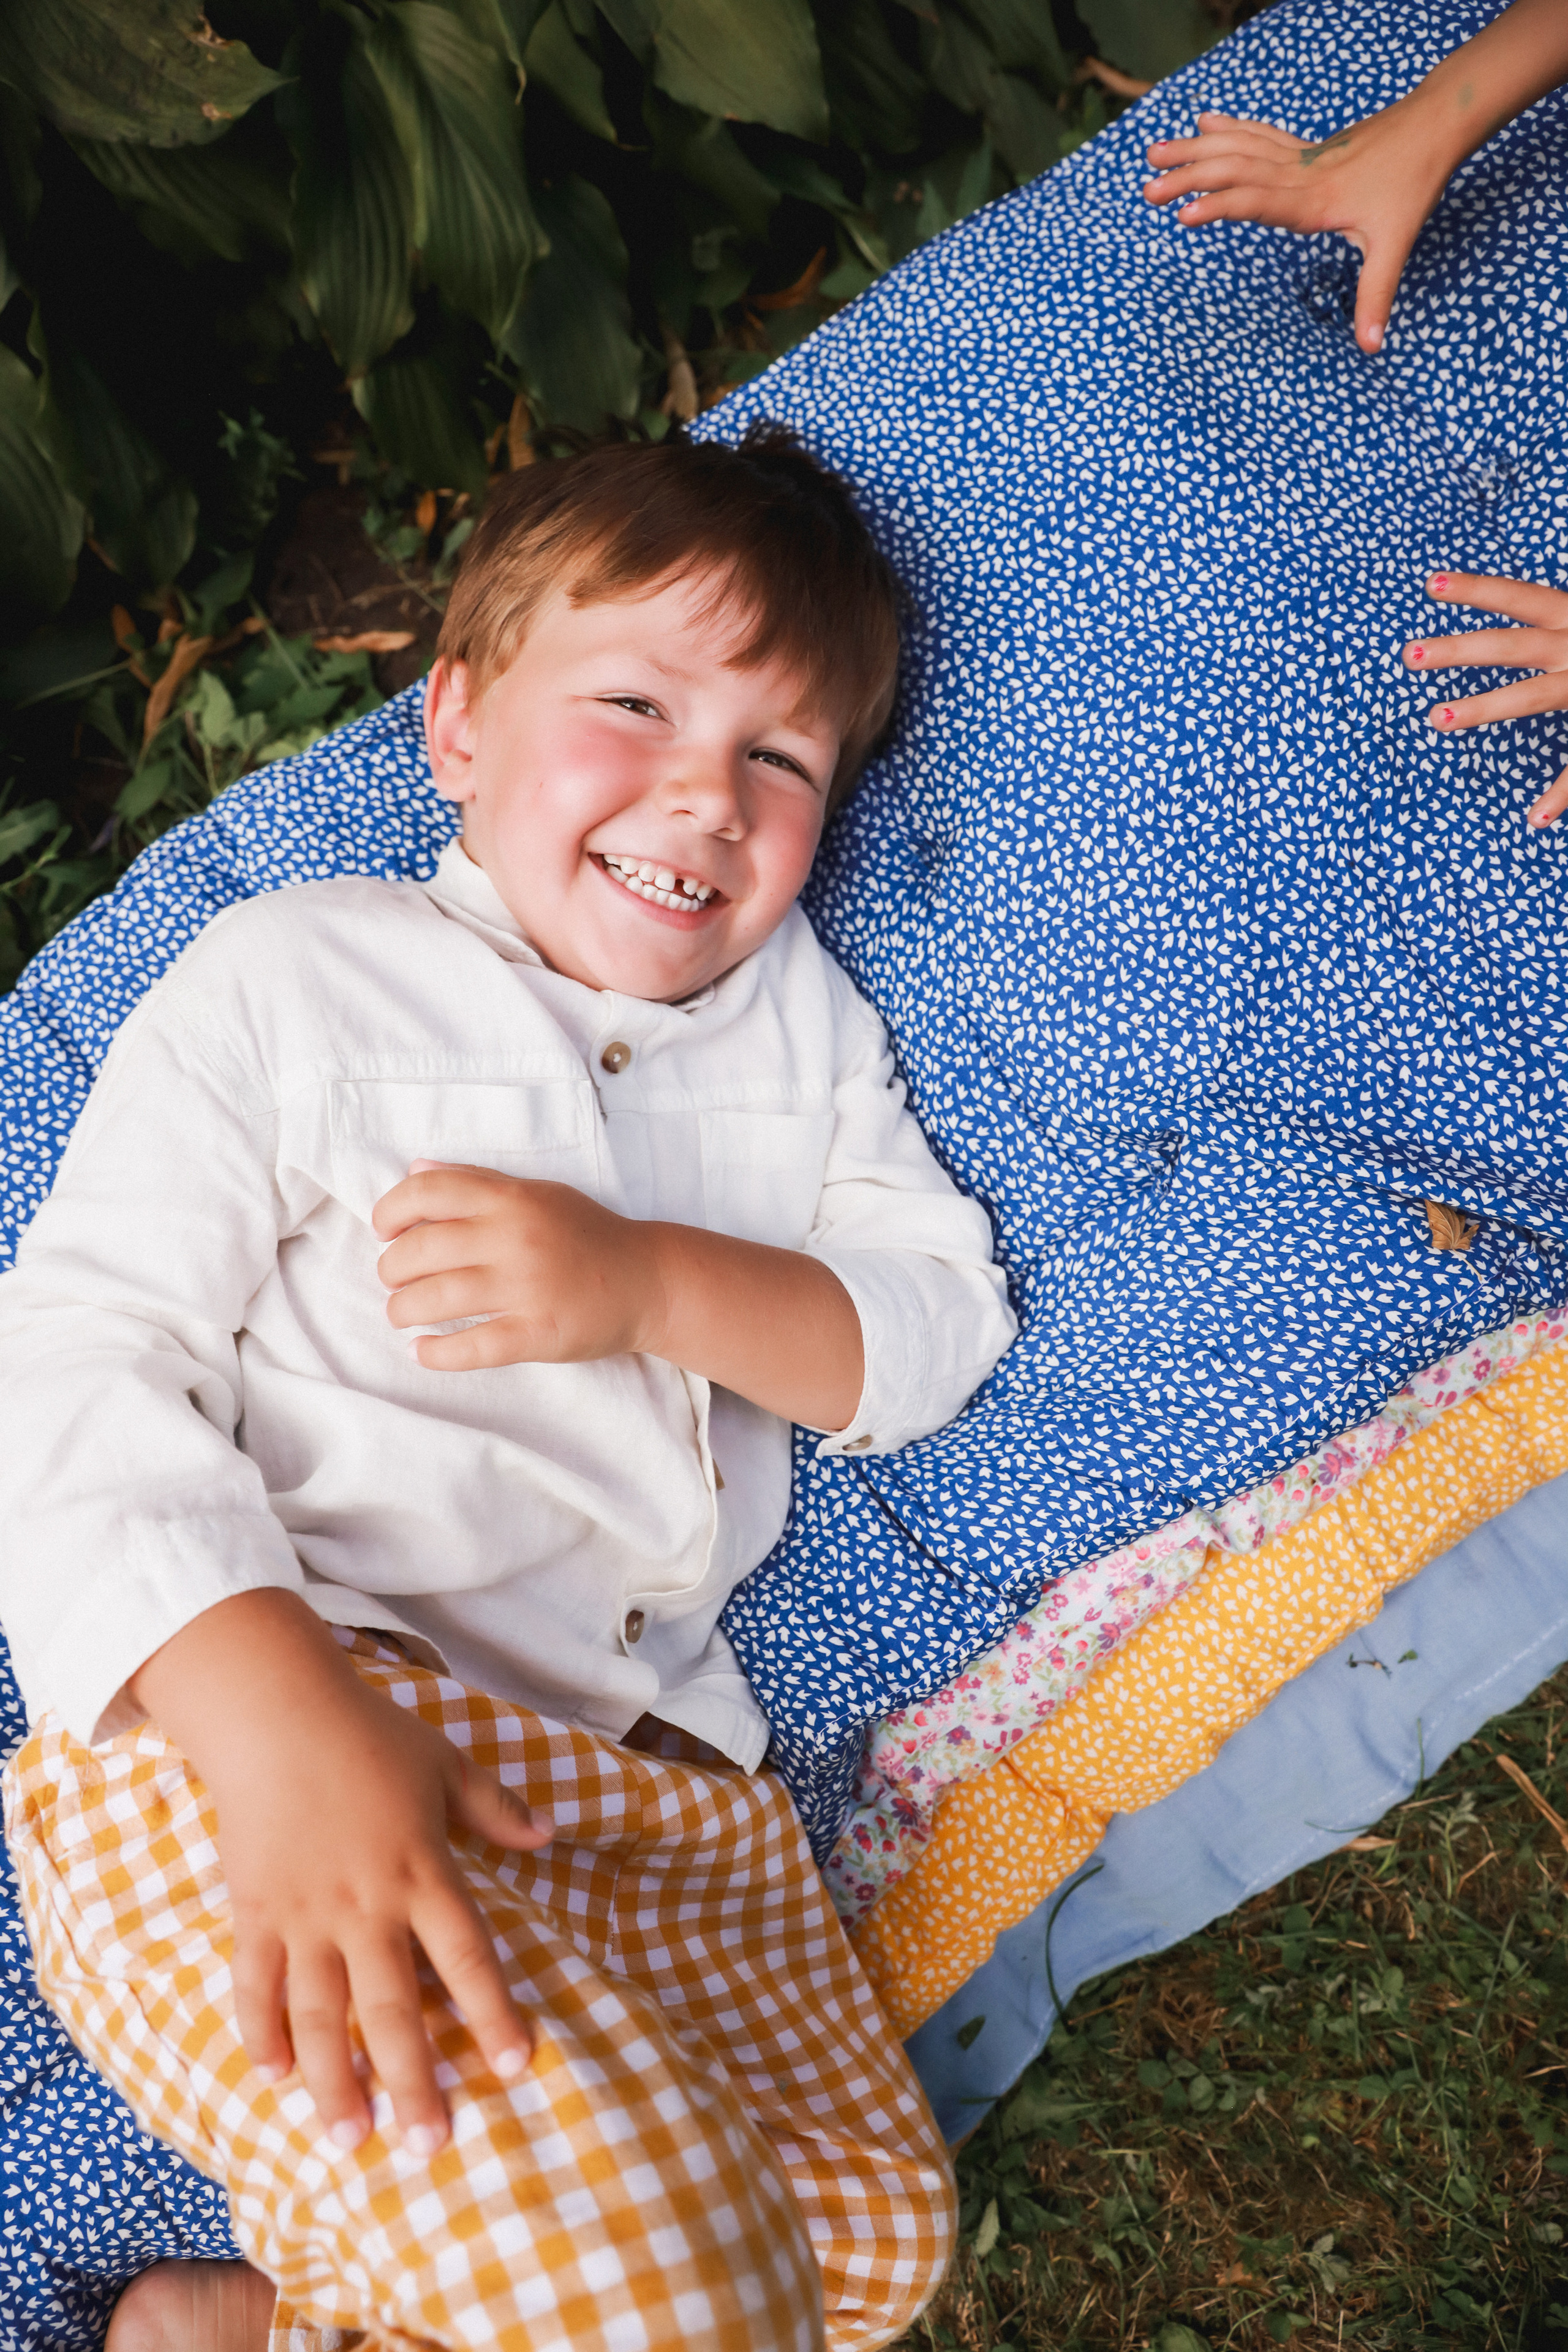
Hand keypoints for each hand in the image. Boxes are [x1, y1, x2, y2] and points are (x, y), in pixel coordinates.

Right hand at [130, 1590, 553, 2154]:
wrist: (278, 1715)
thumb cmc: (370, 1736)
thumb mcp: (446, 1764)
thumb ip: (497, 1808)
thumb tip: (550, 1835)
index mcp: (423, 1872)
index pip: (468, 1956)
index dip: (494, 2013)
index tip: (517, 2065)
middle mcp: (367, 1907)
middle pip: (393, 2009)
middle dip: (412, 2082)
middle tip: (429, 2148)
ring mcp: (306, 1915)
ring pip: (322, 2015)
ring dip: (335, 2081)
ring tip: (351, 2139)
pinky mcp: (256, 1912)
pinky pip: (256, 1985)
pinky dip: (262, 2032)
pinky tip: (274, 2077)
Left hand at [374, 1163, 662, 1370]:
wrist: (647, 1279)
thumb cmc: (586, 1234)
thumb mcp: (537, 1194)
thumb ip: (477, 1182)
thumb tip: (416, 1171)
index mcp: (511, 1200)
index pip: (427, 1192)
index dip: (390, 1210)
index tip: (383, 1230)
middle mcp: (515, 1239)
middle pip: (420, 1250)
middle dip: (390, 1269)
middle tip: (393, 1279)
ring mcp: (527, 1288)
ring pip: (435, 1300)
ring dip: (402, 1310)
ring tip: (401, 1313)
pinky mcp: (538, 1334)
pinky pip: (471, 1348)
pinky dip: (435, 1354)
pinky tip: (421, 1351)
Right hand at [1142, 106, 1446, 353]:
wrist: (1435, 126)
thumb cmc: (1414, 184)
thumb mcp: (1396, 244)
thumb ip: (1376, 296)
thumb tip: (1371, 347)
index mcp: (1313, 200)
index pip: (1257, 201)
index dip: (1220, 207)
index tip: (1183, 214)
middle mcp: (1299, 174)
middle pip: (1235, 170)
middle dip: (1188, 178)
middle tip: (1147, 190)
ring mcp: (1300, 157)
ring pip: (1238, 148)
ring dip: (1194, 150)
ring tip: (1154, 152)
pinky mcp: (1306, 148)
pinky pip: (1257, 136)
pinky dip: (1227, 130)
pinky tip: (1203, 124)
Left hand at [1404, 571, 1567, 827]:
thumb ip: (1557, 617)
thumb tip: (1535, 610)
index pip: (1520, 597)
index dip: (1477, 589)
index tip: (1427, 583)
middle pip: (1511, 644)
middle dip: (1459, 649)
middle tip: (1406, 655)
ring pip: (1534, 695)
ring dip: (1486, 706)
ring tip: (1436, 719)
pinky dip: (1561, 793)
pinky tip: (1534, 819)